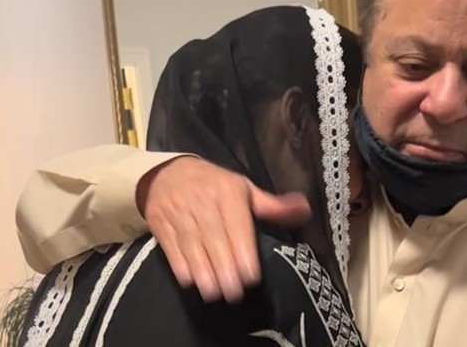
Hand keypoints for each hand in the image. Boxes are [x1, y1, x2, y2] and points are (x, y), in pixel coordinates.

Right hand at [136, 156, 310, 301]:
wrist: (166, 174)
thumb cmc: (215, 186)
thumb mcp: (245, 189)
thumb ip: (273, 206)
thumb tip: (305, 210)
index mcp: (228, 193)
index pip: (236, 224)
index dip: (242, 251)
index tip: (250, 275)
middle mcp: (203, 202)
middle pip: (214, 238)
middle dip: (224, 267)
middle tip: (234, 293)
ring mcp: (180, 213)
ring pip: (192, 245)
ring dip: (203, 271)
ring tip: (214, 293)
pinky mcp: (161, 224)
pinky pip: (171, 246)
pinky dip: (180, 264)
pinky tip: (189, 281)